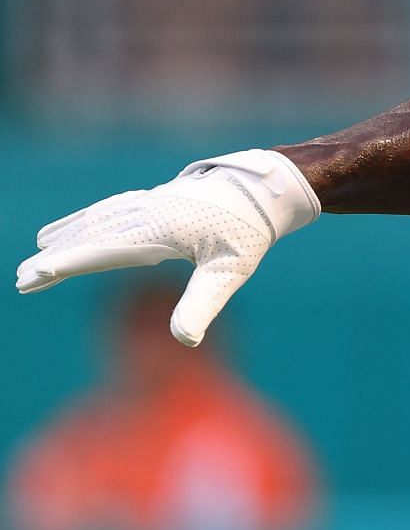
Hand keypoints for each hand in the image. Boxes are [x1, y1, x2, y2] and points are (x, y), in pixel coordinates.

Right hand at [15, 149, 318, 345]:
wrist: (265, 189)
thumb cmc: (248, 232)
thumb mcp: (231, 272)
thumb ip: (204, 304)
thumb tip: (185, 340)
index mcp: (159, 230)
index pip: (103, 251)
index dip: (68, 264)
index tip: (35, 274)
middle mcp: (148, 213)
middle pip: (92, 236)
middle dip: (56, 256)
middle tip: (22, 278)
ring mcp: (151, 203)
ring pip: (99, 219)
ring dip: (68, 234)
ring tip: (41, 248)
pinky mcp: (157, 199)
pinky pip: (112, 208)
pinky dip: (90, 217)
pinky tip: (81, 224)